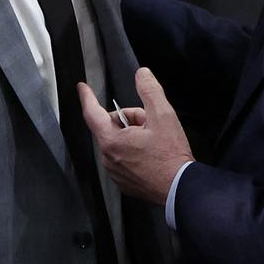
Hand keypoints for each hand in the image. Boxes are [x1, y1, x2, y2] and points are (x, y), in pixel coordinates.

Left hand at [79, 67, 193, 204]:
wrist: (180, 188)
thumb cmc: (170, 156)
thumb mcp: (163, 115)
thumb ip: (149, 91)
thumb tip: (142, 75)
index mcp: (112, 140)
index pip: (92, 113)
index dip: (87, 97)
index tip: (83, 88)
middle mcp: (109, 158)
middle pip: (112, 127)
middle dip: (130, 120)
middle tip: (150, 124)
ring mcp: (116, 172)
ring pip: (119, 143)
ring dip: (133, 136)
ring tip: (154, 142)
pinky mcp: (125, 182)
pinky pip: (124, 159)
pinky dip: (135, 153)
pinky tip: (152, 155)